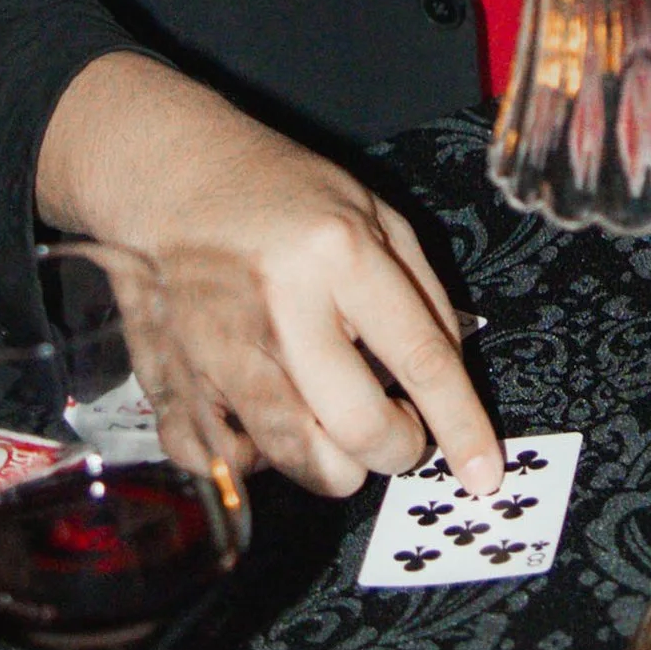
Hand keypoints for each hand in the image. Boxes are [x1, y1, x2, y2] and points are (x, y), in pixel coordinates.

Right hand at [37, 55, 502, 497]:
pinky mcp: (171, 383)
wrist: (167, 178)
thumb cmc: (277, 192)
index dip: (460, 425)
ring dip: (336, 462)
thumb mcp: (371, 211)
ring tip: (336, 422)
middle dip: (396, 449)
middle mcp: (279, 307)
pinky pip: (226, 465)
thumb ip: (420, 293)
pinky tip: (269, 422)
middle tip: (398, 431)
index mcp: (337, 253)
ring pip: (298, 460)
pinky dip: (259, 461)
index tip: (483, 471)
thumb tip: (448, 383)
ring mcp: (218, 352)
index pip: (419, 358)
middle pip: (358, 429)